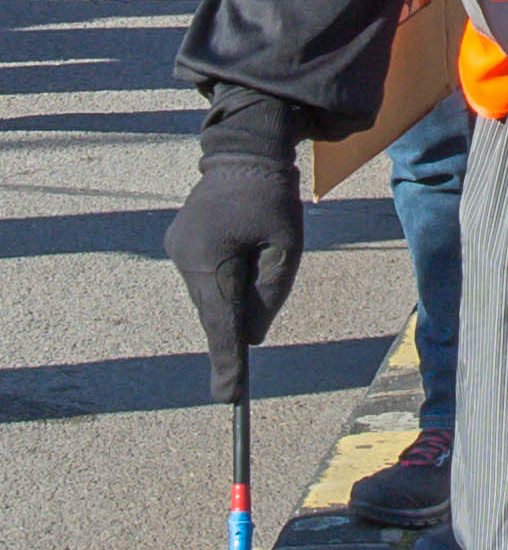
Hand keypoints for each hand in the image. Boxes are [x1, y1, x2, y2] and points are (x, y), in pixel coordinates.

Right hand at [165, 156, 304, 403]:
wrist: (244, 151)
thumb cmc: (272, 197)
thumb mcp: (286, 247)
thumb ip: (271, 293)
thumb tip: (251, 336)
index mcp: (210, 256)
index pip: (221, 321)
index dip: (227, 362)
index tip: (227, 398)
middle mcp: (185, 256)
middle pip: (214, 311)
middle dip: (231, 336)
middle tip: (233, 384)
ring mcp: (179, 250)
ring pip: (210, 296)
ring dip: (231, 302)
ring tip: (258, 263)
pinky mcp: (182, 244)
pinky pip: (206, 279)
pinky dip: (223, 287)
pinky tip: (242, 264)